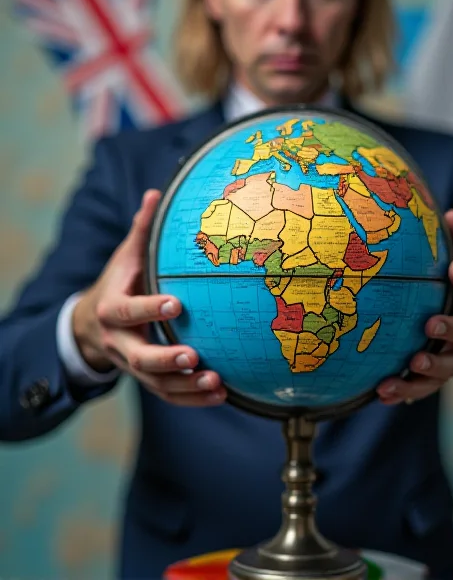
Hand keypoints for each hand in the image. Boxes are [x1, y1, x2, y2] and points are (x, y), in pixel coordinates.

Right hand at [72, 189, 225, 406]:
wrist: (91, 326)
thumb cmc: (118, 283)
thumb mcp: (124, 257)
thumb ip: (141, 230)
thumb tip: (156, 193)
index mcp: (111, 308)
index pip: (126, 311)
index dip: (148, 309)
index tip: (176, 304)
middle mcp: (119, 342)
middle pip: (137, 357)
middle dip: (165, 359)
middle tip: (193, 356)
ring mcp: (132, 365)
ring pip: (156, 383)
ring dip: (186, 386)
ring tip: (216, 381)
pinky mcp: (147, 379)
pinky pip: (168, 394)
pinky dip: (193, 398)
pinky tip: (220, 393)